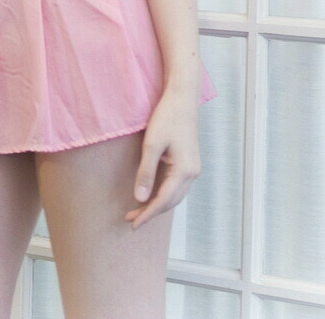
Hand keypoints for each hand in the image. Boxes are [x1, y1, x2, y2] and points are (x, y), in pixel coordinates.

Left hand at [125, 89, 201, 230]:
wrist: (182, 98)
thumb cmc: (167, 117)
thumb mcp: (152, 144)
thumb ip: (146, 172)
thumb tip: (140, 198)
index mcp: (185, 171)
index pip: (163, 200)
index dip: (147, 214)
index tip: (133, 224)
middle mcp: (192, 173)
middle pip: (171, 201)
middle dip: (151, 212)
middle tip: (131, 219)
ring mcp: (193, 168)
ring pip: (175, 195)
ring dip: (158, 204)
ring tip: (139, 210)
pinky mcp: (189, 162)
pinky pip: (177, 186)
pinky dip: (164, 194)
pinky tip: (153, 194)